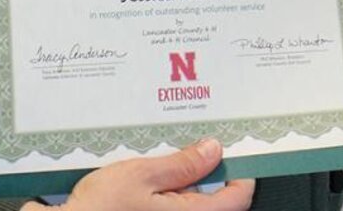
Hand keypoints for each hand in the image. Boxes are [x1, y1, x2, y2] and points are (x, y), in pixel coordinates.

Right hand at [21, 138, 253, 210]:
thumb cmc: (101, 209)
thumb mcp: (142, 174)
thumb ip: (181, 165)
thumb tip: (213, 151)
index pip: (237, 198)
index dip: (241, 170)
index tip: (236, 146)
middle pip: (215, 199)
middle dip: (209, 168)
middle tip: (199, 138)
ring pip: (192, 201)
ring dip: (187, 176)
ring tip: (170, 151)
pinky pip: (174, 205)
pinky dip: (170, 187)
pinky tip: (154, 170)